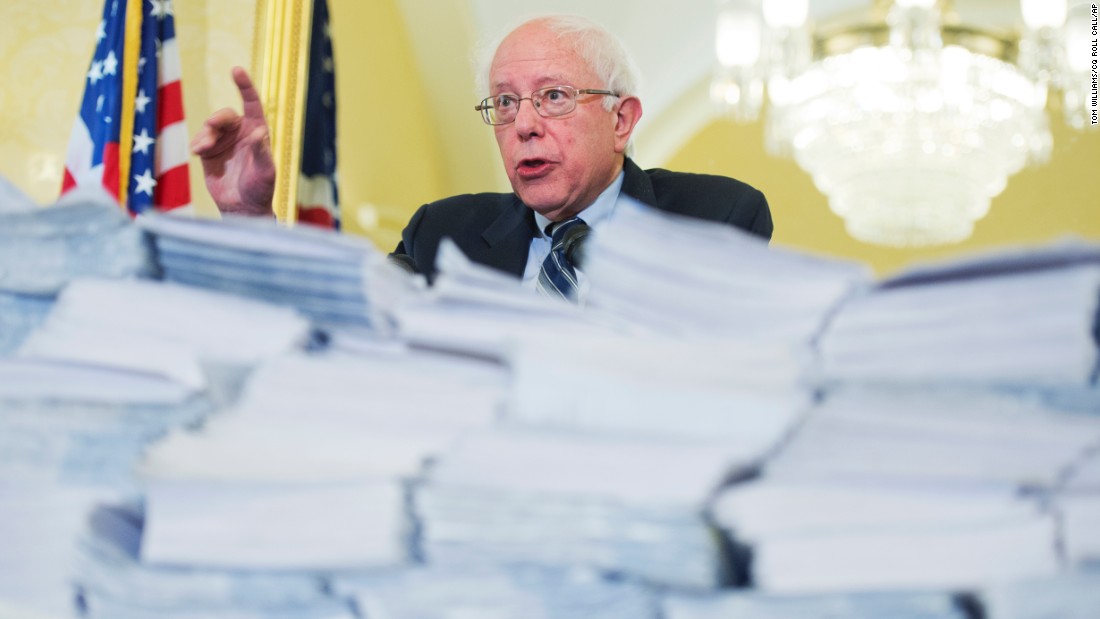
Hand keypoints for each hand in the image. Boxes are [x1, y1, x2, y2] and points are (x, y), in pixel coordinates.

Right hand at [191, 67, 275, 216]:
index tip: (236, 69)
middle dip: (217, 119)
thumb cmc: (260, 189)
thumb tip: (258, 133)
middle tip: (211, 124)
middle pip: (224, 115)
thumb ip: (262, 153)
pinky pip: (199, 140)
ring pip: (209, 127)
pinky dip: (197, 143)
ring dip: (204, 134)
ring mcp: (223, 141)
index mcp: (257, 131)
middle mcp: (240, 132)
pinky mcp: (208, 152)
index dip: (245, 86)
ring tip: (202, 148)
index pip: (251, 104)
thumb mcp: (266, 173)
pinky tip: (198, 152)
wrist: (243, 207)